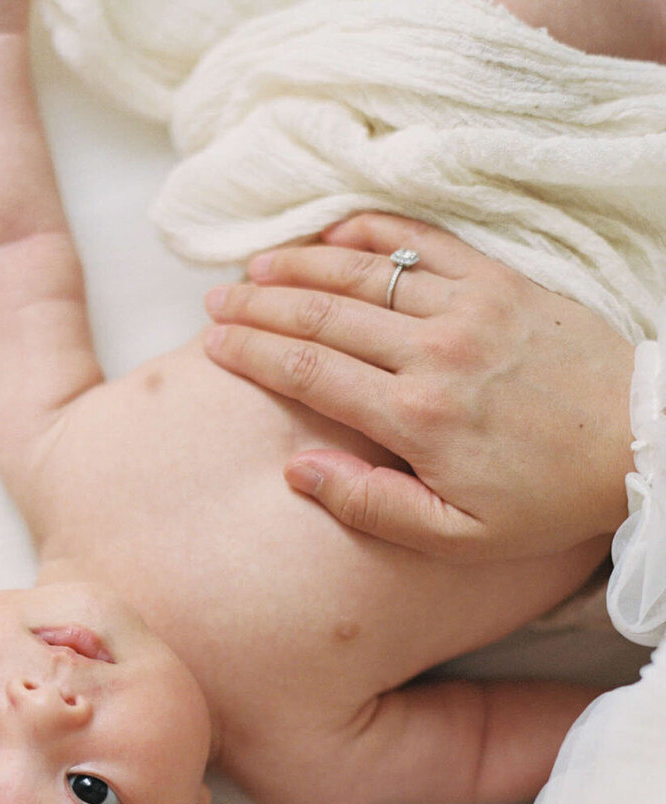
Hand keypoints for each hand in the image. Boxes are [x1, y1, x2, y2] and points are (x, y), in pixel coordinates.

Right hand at [203, 214, 634, 560]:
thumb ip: (373, 508)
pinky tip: (333, 233)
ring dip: (301, 264)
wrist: (639, 441)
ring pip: (364, 272)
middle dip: (260, 305)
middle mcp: (434, 352)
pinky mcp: (499, 280)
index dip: (252, 352)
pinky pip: (423, 243)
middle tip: (216, 301)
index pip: (309, 371)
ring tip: (255, 266)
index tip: (213, 342)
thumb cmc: (546, 500)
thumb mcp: (458, 537)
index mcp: (416, 418)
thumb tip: (298, 473)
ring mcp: (468, 306)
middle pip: (323, 315)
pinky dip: (372, 233)